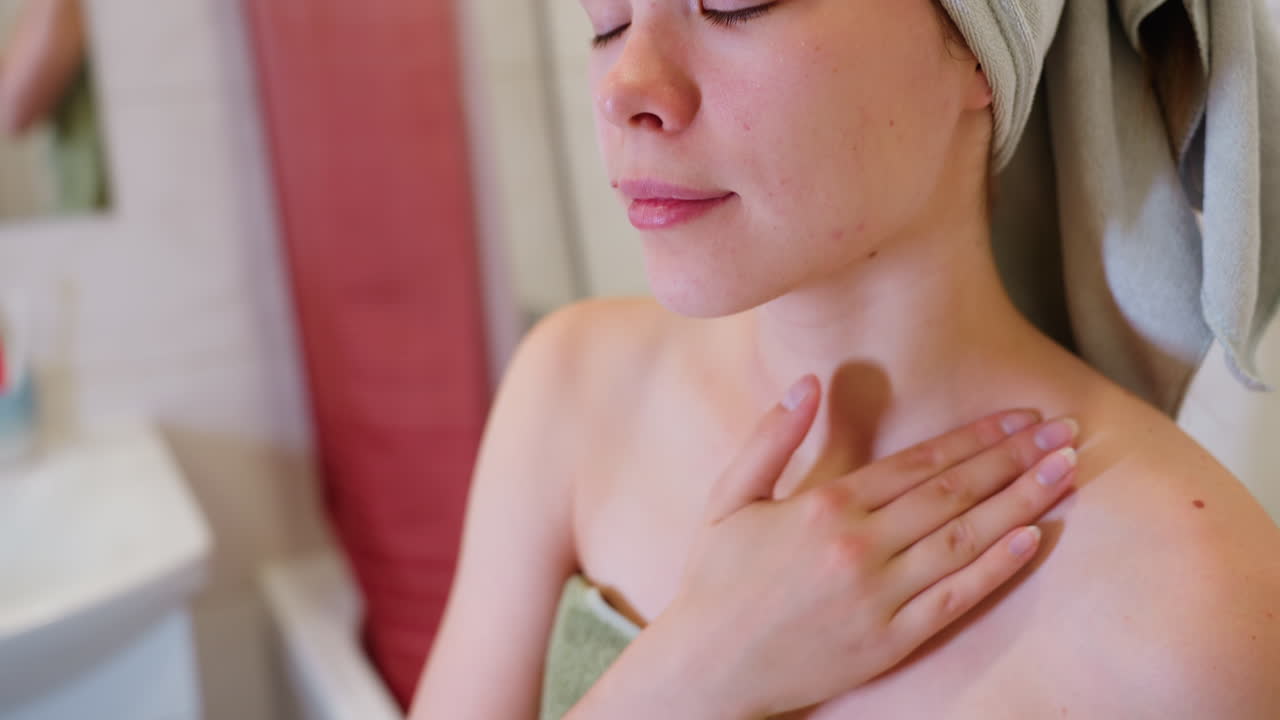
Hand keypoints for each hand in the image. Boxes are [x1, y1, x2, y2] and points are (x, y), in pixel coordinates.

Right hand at [665, 374, 1077, 717]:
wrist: (709, 667)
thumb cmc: (715, 579)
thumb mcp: (728, 498)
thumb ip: (771, 438)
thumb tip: (808, 381)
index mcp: (824, 505)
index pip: (918, 461)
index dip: (976, 436)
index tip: (1021, 416)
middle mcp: (858, 546)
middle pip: (953, 493)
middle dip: (1015, 458)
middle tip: (1067, 432)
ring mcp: (877, 596)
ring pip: (964, 540)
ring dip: (1021, 502)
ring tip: (1065, 473)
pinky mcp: (888, 642)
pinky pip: (953, 600)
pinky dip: (995, 569)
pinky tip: (1031, 541)